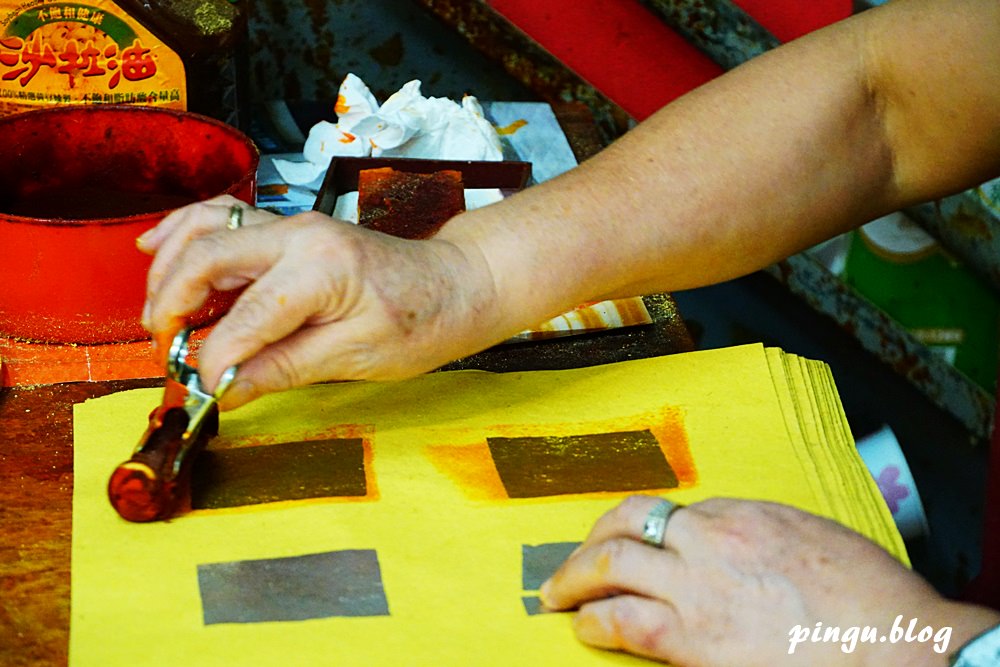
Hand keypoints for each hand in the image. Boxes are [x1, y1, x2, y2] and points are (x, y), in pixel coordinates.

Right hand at [138, 195, 500, 407]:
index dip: (216, 360)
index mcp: (321, 268)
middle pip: (208, 257)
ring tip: (155, 313)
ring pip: (208, 227)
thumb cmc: (423, 319)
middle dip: (171, 304)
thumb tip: (225, 389)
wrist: (457, 284)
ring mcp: (293, 225)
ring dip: (170, 267)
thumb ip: (286, 368)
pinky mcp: (291, 230)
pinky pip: (225, 218)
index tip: (204, 390)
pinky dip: (186, 232)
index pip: (246, 319)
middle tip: (163, 349)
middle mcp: (300, 234)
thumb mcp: (359, 356)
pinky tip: (156, 248)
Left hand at [540, 496, 998, 665]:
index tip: (638, 546)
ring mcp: (701, 587)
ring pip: (615, 562)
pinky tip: (584, 629)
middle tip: (574, 558)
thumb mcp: (813, 541)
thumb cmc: (872, 600)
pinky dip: (596, 622)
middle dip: (593, 537)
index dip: (649, 533)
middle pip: (630, 520)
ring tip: (557, 594)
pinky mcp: (697, 639)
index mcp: (746, 513)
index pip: (675, 512)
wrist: (897, 646)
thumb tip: (739, 553)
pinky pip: (627, 622)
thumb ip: (763, 538)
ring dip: (576, 576)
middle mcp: (714, 539)